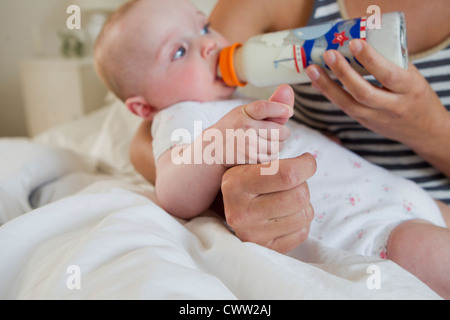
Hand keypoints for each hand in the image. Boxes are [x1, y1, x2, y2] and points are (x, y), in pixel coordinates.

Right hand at [211, 85, 293, 165]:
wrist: (214, 149)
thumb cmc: (235, 127)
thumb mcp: (247, 112)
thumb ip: (271, 104)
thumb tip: (287, 88)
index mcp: (244, 112)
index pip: (265, 108)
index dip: (281, 109)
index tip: (289, 112)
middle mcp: (245, 127)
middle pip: (280, 130)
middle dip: (282, 132)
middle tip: (271, 132)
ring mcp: (247, 144)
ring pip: (279, 145)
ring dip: (276, 145)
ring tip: (262, 142)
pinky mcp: (250, 158)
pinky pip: (272, 156)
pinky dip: (269, 155)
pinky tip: (258, 151)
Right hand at [221, 154, 316, 253]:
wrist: (232, 208)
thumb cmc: (248, 180)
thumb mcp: (250, 163)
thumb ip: (274, 159)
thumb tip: (308, 163)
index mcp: (235, 185)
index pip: (288, 175)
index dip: (306, 165)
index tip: (306, 161)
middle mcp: (241, 213)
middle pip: (300, 195)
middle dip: (303, 184)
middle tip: (293, 182)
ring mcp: (253, 235)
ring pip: (306, 214)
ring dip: (303, 204)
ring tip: (287, 198)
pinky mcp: (266, 249)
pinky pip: (303, 232)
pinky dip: (301, 221)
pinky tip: (286, 214)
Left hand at [305, 39, 448, 150]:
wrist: (424, 130)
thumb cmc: (417, 96)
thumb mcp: (414, 77)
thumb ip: (393, 63)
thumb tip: (364, 43)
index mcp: (409, 89)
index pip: (388, 75)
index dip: (370, 60)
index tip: (354, 43)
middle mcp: (392, 106)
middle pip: (363, 92)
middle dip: (343, 73)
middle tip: (328, 54)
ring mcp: (376, 118)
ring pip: (348, 104)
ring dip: (327, 86)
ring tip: (312, 69)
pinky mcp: (364, 122)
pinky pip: (344, 108)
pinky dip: (329, 94)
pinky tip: (317, 82)